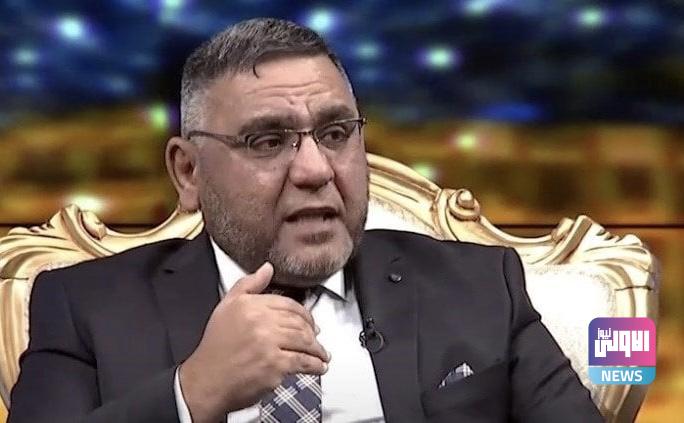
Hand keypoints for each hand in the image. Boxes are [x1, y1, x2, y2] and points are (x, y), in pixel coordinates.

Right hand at [178, 262, 329, 422]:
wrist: (205, 381)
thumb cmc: (215, 348)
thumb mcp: (226, 307)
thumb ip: (248, 284)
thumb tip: (267, 268)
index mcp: (250, 305)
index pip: (288, 304)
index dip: (304, 314)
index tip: (310, 322)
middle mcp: (260, 321)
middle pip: (299, 322)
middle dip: (313, 332)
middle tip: (317, 339)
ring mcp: (269, 343)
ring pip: (304, 341)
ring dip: (318, 349)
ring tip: (322, 355)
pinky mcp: (275, 365)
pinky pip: (303, 362)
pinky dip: (315, 365)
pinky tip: (319, 367)